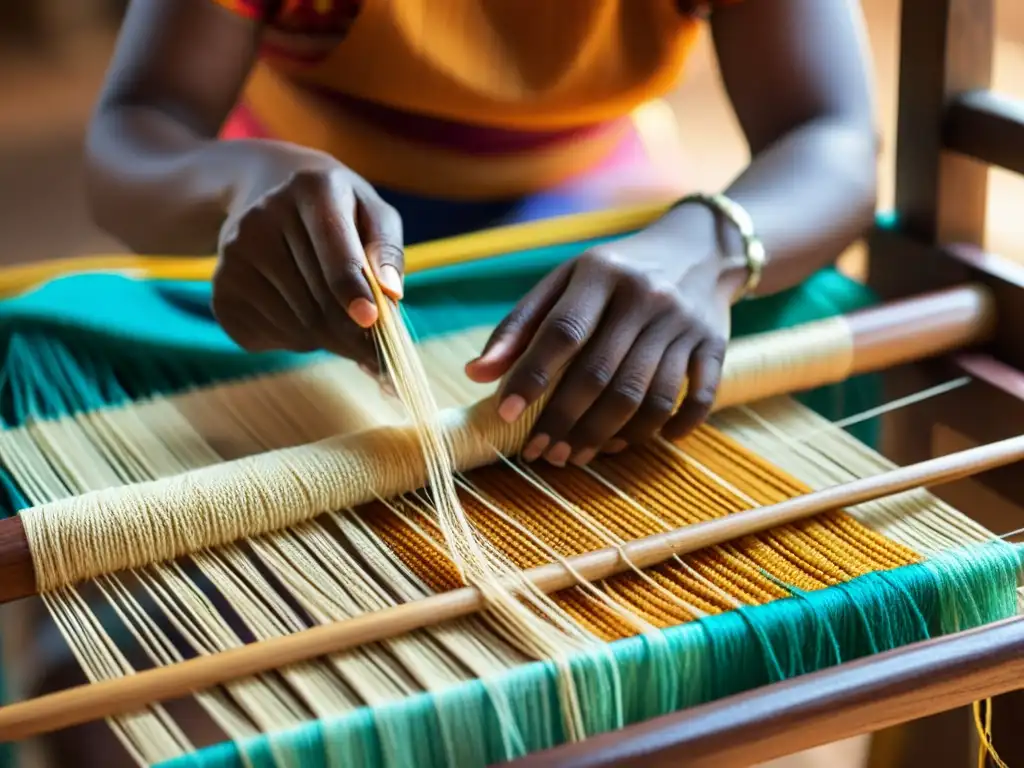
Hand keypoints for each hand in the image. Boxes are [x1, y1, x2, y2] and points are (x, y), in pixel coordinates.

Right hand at [212, 140, 403, 373]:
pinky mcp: (220, 289)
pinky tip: (299, 311)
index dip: (353, 290)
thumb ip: (387, 249)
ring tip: (332, 313)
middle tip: (374, 348)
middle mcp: (264, 217)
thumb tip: (391, 294)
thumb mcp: (371, 212)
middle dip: (353, 332)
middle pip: (318, 302)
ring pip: (297, 326)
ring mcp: (234, 254)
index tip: (370, 320)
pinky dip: (295, 340)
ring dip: (327, 337)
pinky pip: (269, 337)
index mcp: (312, 189)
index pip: (334, 251)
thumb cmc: (337, 210)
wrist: (265, 194)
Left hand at [465, 228, 739, 466]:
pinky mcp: (715, 344)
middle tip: (541, 453)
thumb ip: (520, 327)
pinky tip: (637, 442)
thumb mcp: (565, 282)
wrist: (699, 250)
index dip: (531, 377)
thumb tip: (476, 374)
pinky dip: (668, 428)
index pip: (562, 333)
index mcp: (600, 273)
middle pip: (601, 375)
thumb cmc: (614, 274)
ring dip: (608, 436)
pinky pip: (696, 399)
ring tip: (576, 456)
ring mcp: (684, 322)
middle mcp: (645, 296)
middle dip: (565, 422)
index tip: (506, 414)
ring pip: (645, 397)